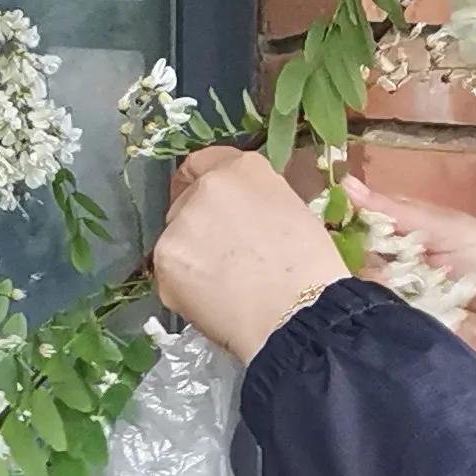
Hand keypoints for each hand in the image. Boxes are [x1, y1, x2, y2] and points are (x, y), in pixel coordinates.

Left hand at [153, 147, 348, 361]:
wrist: (298, 313)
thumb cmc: (311, 268)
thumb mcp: (291, 211)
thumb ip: (256, 201)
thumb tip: (240, 215)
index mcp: (242, 169)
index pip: (204, 162)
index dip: (202, 184)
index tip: (208, 204)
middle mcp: (205, 188)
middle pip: (186, 201)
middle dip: (199, 225)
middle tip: (225, 257)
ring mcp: (180, 225)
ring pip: (176, 238)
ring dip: (191, 256)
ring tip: (224, 286)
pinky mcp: (164, 262)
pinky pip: (170, 272)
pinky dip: (185, 286)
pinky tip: (213, 302)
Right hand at [344, 182, 475, 395]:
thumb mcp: (452, 230)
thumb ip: (399, 212)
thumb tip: (346, 186)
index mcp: (415, 236)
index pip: (368, 219)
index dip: (347, 213)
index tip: (324, 207)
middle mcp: (400, 268)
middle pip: (355, 252)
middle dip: (345, 245)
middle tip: (332, 241)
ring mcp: (397, 303)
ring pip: (357, 284)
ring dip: (360, 276)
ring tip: (366, 273)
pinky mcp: (397, 334)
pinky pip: (372, 317)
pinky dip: (372, 307)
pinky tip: (369, 300)